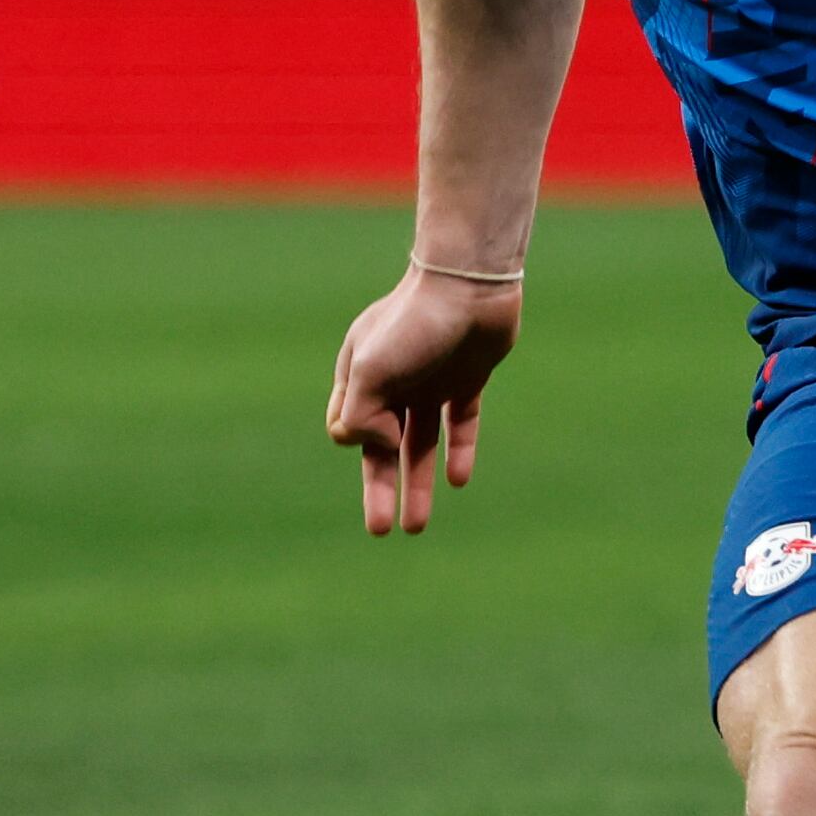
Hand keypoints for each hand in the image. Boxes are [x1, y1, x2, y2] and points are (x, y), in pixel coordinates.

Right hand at [326, 263, 522, 534]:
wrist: (470, 283)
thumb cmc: (414, 322)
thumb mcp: (370, 368)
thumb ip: (358, 415)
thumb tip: (379, 446)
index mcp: (359, 373)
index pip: (345, 425)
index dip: (361, 438)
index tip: (385, 427)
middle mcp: (393, 379)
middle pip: (381, 447)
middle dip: (379, 489)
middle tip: (380, 531)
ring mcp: (430, 380)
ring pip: (420, 443)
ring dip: (417, 483)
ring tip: (416, 528)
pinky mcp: (467, 379)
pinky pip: (460, 423)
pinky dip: (458, 452)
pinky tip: (457, 481)